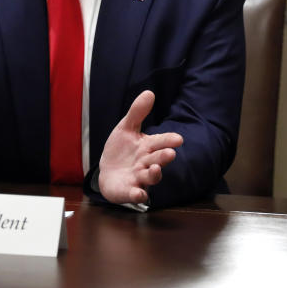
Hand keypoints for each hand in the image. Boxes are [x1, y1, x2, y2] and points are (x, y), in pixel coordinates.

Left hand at [98, 90, 182, 204]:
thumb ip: (137, 112)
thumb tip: (149, 92)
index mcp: (147, 147)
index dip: (169, 140)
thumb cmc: (121, 149)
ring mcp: (139, 178)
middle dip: (163, 157)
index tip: (178, 139)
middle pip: (158, 160)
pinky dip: (138, 195)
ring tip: (154, 169)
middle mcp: (146, 163)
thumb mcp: (126, 128)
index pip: (161, 142)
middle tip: (170, 153)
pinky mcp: (129, 191)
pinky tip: (139, 194)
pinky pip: (136, 194)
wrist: (107, 172)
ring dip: (154, 175)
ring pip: (150, 178)